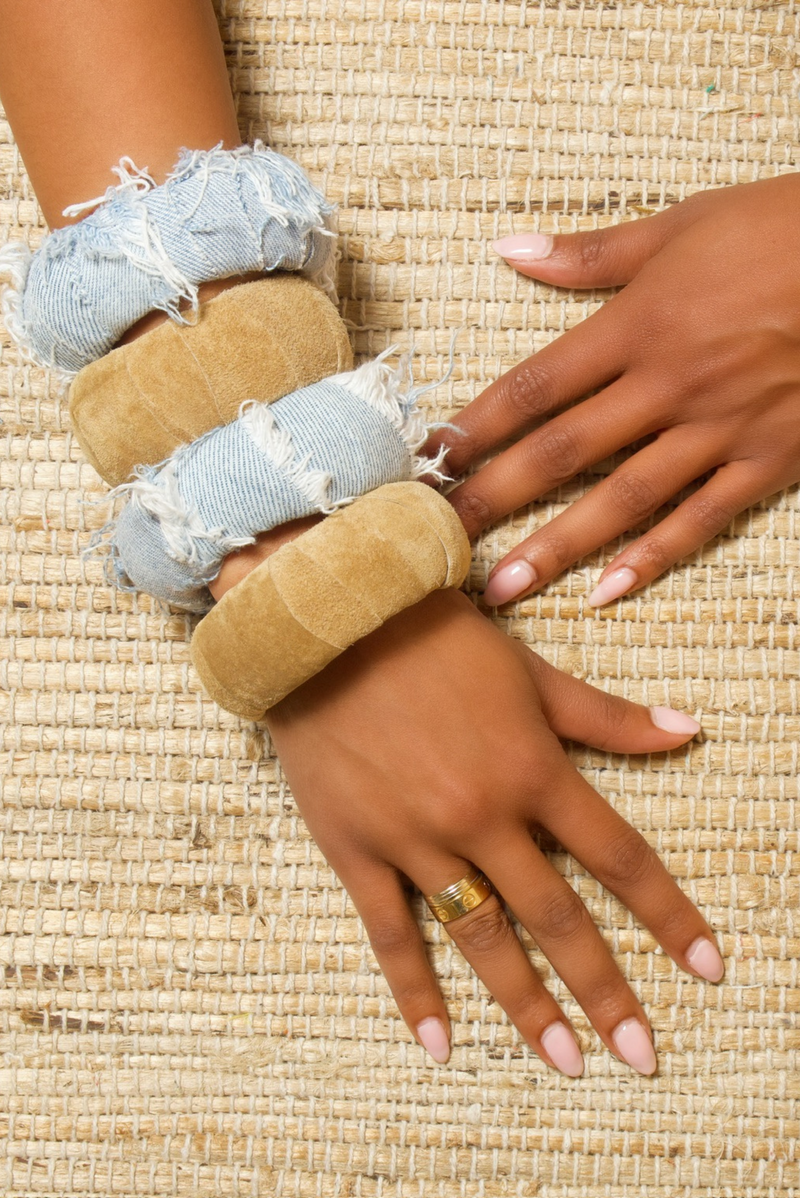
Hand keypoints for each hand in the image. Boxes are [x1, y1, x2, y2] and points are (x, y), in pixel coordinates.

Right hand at [266, 588, 722, 1075]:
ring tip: (565, 1061)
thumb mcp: (529, 671)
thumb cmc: (435, 638)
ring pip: (482, 936)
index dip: (668, 915)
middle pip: (558, 916)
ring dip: (527, 1005)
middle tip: (641, 1055)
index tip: (708, 967)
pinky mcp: (356, 849)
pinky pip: (389, 934)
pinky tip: (440, 1045)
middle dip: (605, 989)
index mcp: (532, 768)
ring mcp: (417, 838)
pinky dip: (414, 992)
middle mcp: (483, 814)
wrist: (327, 622)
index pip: (619, 856)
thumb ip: (606, 715)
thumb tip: (688, 730)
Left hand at [428, 174, 799, 606]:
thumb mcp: (682, 225)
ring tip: (503, 587)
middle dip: (492, 499)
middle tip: (436, 542)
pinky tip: (608, 592)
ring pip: (621, 498)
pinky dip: (654, 556)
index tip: (427, 461)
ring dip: (557, 546)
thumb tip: (508, 249)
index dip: (475, 426)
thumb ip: (591, 253)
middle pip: (561, 452)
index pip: (534, 386)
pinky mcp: (767, 460)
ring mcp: (718, 428)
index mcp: (638, 325)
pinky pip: (702, 519)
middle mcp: (667, 384)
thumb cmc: (783, 229)